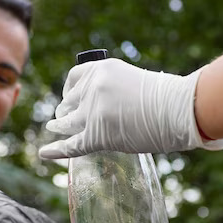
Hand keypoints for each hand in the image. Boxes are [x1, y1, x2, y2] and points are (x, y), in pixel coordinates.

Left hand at [40, 59, 222, 159]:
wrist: (179, 109)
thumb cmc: (166, 98)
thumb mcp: (133, 81)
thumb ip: (112, 90)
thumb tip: (104, 107)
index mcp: (101, 69)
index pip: (74, 78)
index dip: (68, 90)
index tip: (69, 97)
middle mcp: (93, 88)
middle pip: (69, 102)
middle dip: (66, 110)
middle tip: (64, 118)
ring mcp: (93, 111)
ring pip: (67, 123)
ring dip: (59, 126)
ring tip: (54, 128)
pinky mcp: (98, 134)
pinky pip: (71, 145)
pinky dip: (55, 150)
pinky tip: (43, 153)